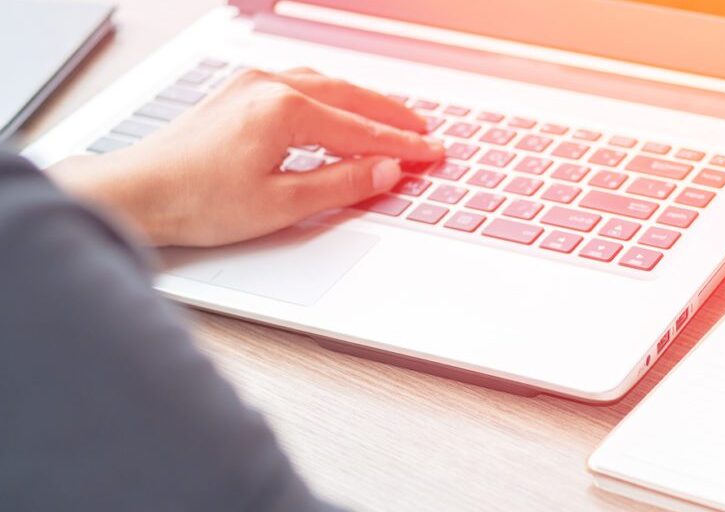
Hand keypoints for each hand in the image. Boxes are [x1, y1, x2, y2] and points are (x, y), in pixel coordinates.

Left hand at [47, 68, 443, 246]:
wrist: (137, 193)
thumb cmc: (198, 202)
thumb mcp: (281, 204)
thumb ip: (341, 184)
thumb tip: (385, 171)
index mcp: (285, 110)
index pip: (363, 130)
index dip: (403, 146)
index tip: (432, 153)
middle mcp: (270, 86)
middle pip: (351, 97)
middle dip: (392, 116)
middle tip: (424, 132)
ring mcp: (251, 85)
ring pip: (326, 85)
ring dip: (363, 102)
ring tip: (392, 119)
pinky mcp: (238, 92)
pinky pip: (301, 84)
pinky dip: (332, 98)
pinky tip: (339, 110)